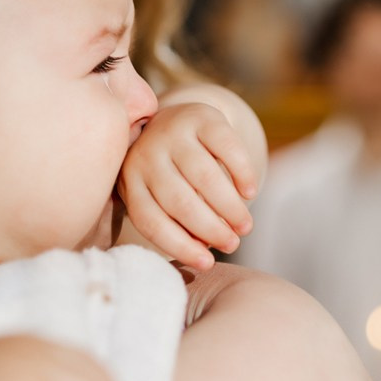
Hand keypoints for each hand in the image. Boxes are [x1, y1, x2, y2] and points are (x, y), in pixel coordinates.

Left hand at [117, 102, 257, 270]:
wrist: (174, 120)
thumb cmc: (167, 172)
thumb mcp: (155, 192)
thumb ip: (172, 221)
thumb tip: (203, 255)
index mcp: (130, 180)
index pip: (151, 220)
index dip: (179, 245)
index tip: (206, 263)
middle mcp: (146, 154)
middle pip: (179, 201)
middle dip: (210, 228)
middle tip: (232, 244)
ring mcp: (173, 132)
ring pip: (204, 177)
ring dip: (229, 207)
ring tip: (245, 226)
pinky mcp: (202, 116)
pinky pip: (227, 148)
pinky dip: (241, 173)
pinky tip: (250, 192)